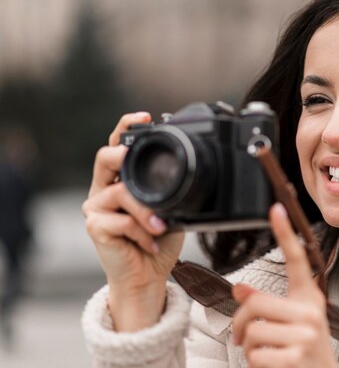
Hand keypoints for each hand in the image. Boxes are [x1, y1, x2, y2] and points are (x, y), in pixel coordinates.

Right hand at [82, 112, 183, 330]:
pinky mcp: (95, 228)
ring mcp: (96, 209)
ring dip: (145, 209)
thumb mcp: (170, 208)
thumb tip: (188, 173)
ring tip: (161, 225)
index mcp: (119, 180)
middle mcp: (103, 190)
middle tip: (135, 159)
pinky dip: (142, 231)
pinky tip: (152, 242)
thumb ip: (168, 190)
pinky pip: (121, 221)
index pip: (117, 146)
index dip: (126, 127)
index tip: (146, 116)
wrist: (148, 275)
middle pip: (104, 158)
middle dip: (122, 155)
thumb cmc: (158, 240)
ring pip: (119, 192)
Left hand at [231, 203, 337, 367]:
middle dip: (239, 322)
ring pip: (251, 329)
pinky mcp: (295, 357)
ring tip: (264, 351)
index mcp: (309, 298)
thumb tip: (238, 289)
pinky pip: (254, 354)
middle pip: (255, 301)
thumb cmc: (304, 349)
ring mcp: (305, 335)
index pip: (297, 260)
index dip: (285, 233)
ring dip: (247, 346)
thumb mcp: (290, 322)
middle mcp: (311, 312)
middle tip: (239, 335)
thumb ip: (266, 304)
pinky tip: (271, 364)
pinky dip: (254, 363)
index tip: (277, 208)